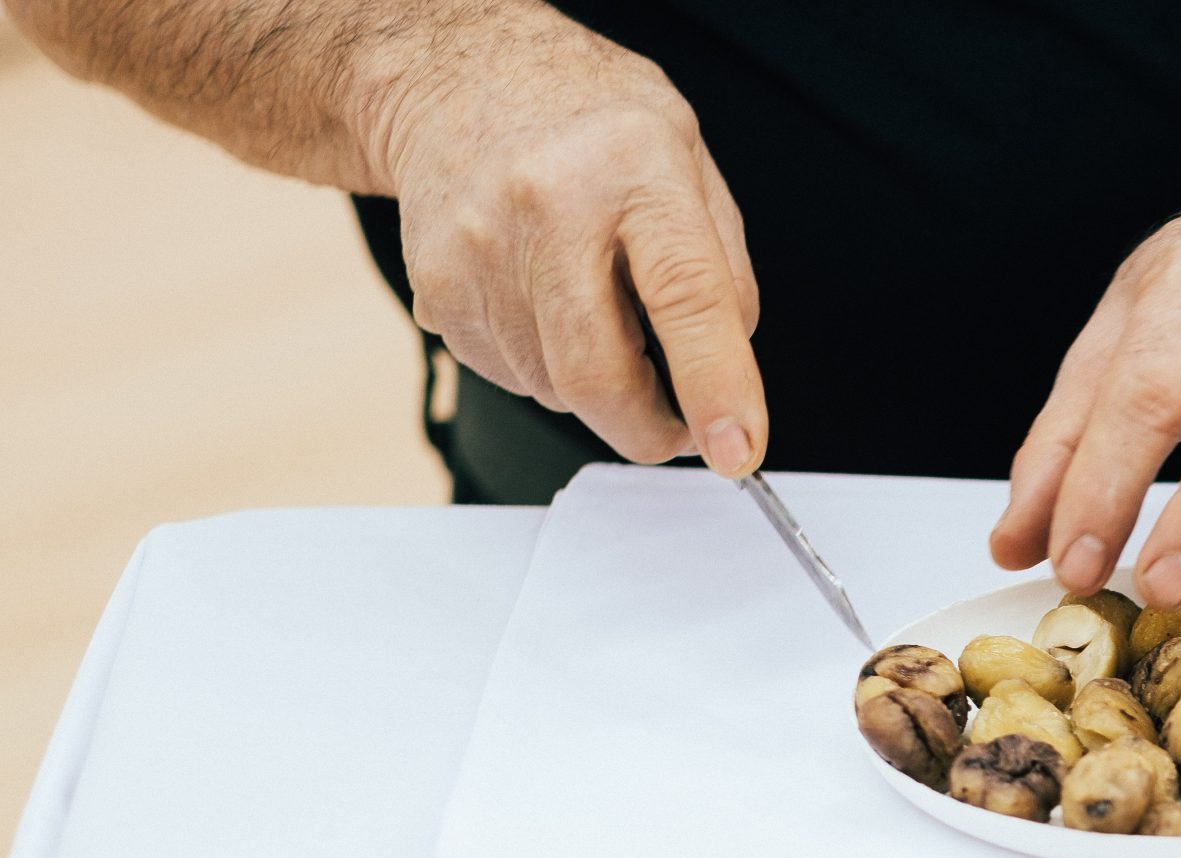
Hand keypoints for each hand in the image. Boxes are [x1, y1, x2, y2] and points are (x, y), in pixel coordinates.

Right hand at [368, 12, 765, 473]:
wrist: (453, 78)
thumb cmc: (586, 122)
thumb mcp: (688, 160)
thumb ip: (723, 268)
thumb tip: (729, 378)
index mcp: (633, 167)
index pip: (685, 293)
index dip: (716, 385)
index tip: (736, 450)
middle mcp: (548, 204)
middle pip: (598, 373)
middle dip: (648, 428)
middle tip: (677, 426)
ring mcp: (478, 249)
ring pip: (554, 389)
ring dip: (596, 390)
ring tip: (600, 314)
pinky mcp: (437, 288)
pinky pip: (510, 377)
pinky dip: (547, 369)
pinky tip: (546, 305)